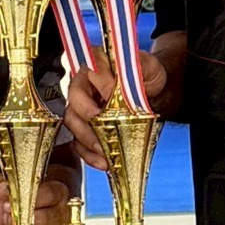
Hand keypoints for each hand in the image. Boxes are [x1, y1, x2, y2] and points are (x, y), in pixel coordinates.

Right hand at [64, 49, 167, 169]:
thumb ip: (137, 67)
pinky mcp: (84, 126)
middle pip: (73, 102)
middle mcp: (82, 84)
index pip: (88, 74)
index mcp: (95, 63)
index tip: (115, 100)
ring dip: (88, 141)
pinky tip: (103, 161)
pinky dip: (89, 154)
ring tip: (105, 153)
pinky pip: (78, 142)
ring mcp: (80, 106)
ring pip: (73, 124)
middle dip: (88, 121)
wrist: (152, 91)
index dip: (100, 88)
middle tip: (104, 133)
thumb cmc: (147, 76)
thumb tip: (117, 85)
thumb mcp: (149, 67)